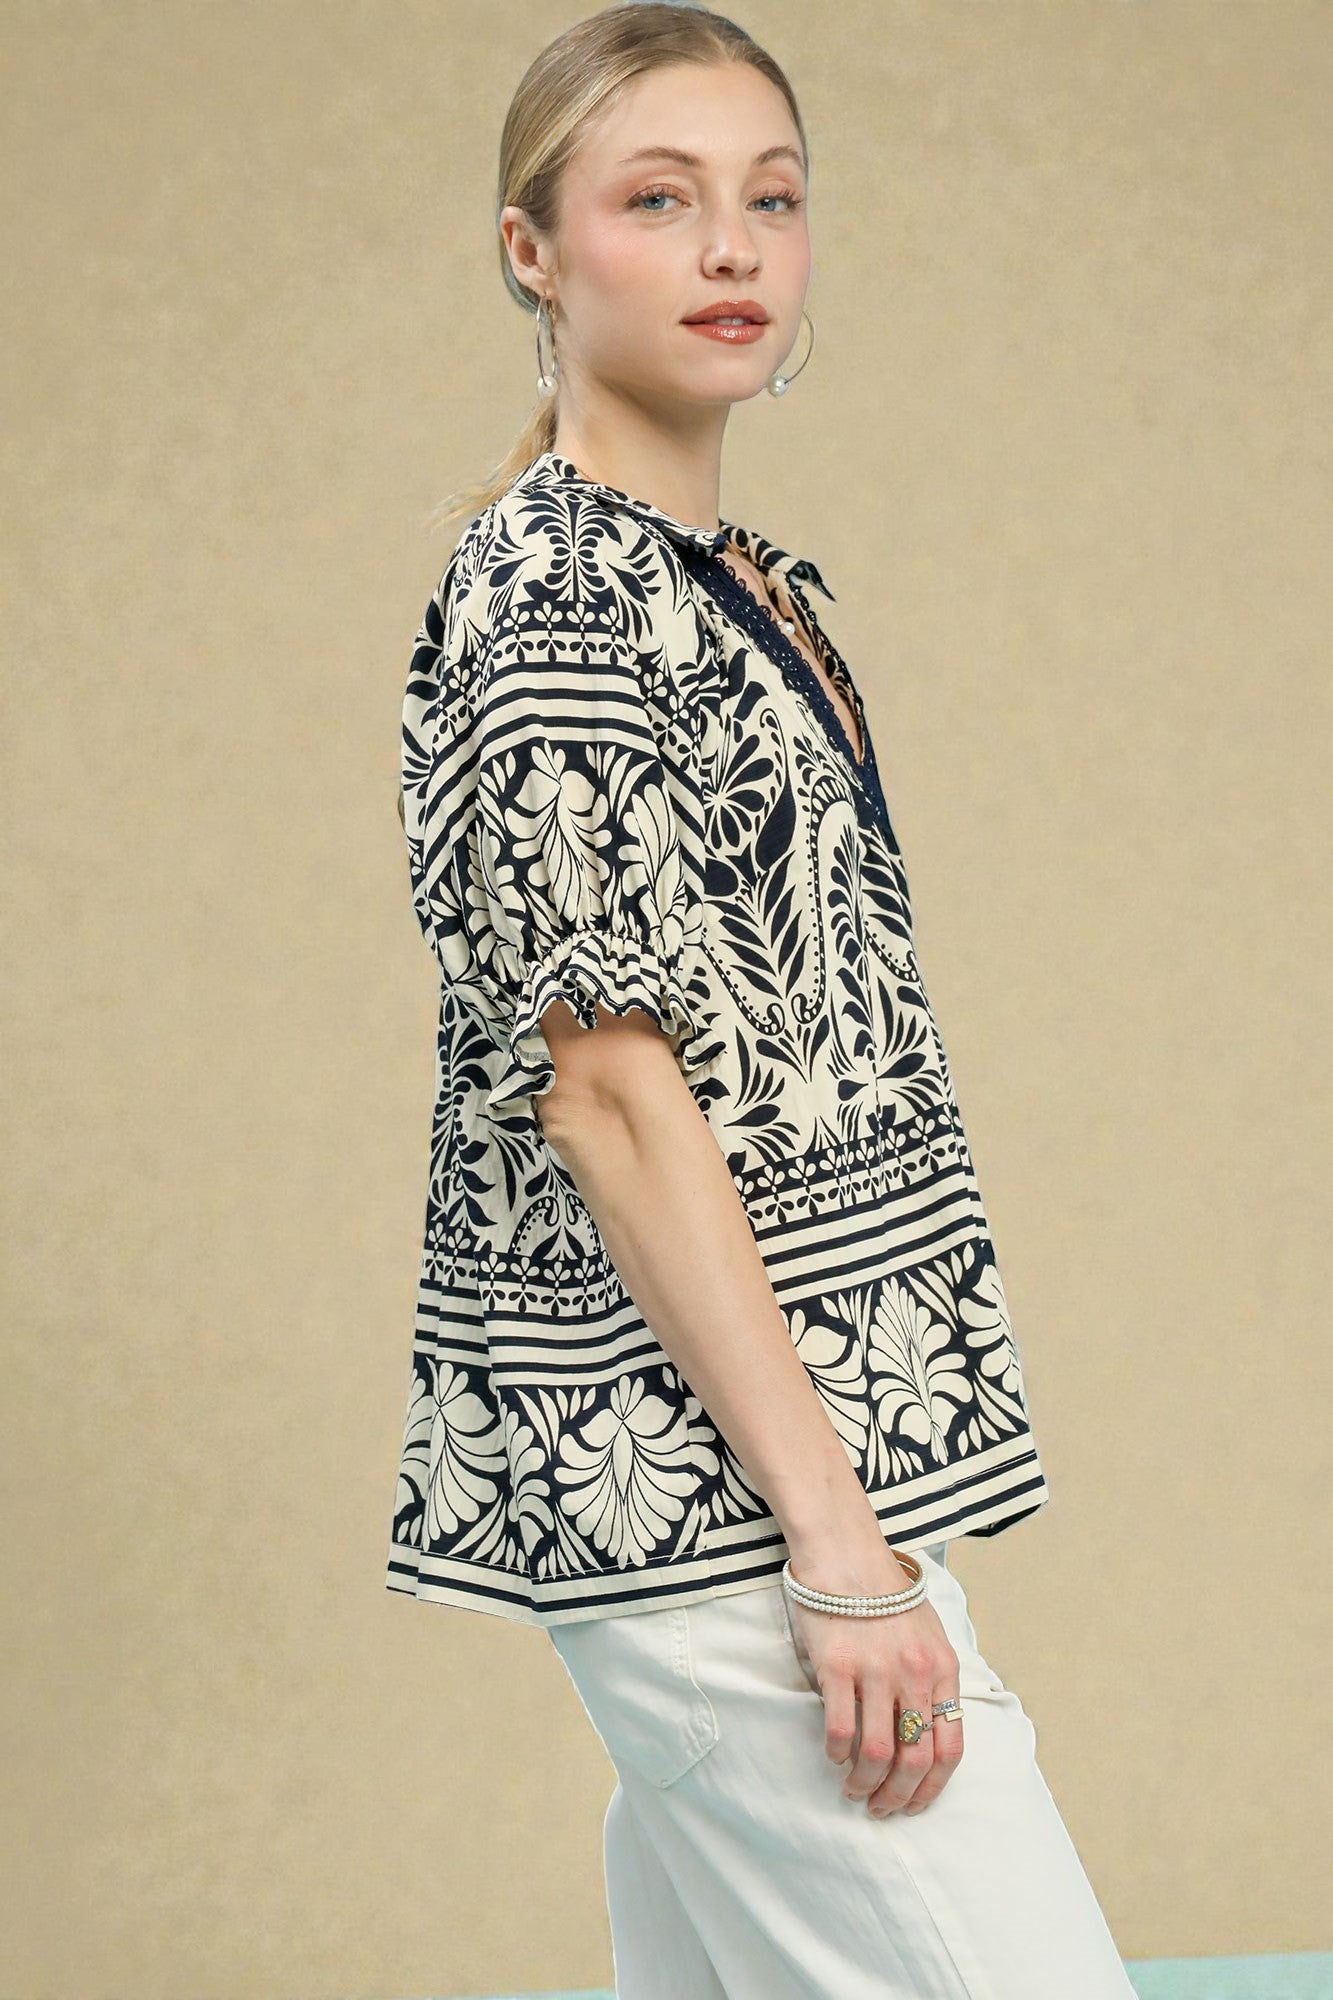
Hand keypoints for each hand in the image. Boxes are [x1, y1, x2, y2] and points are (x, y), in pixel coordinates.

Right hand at [786, 1551, 964, 1818]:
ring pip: (878, 1754)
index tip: (916, 1804)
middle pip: (915, 1761)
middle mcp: (915, 1674)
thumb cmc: (886, 1593)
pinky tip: (833, 1755)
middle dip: (899, 1798)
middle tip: (881, 1809)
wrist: (847, 1552)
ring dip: (865, 1784)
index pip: (950, 1749)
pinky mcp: (837, 1665)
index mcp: (944, 1670)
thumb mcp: (930, 1632)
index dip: (933, 1788)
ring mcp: (876, 1671)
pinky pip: (839, 1729)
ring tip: (854, 1790)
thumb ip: (935, 1678)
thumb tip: (931, 1730)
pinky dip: (837, 1754)